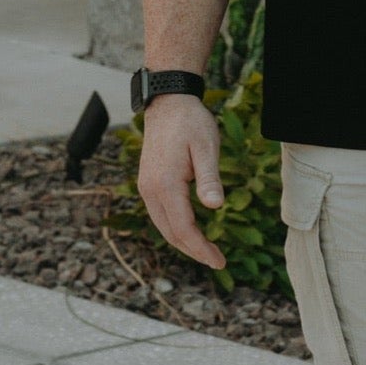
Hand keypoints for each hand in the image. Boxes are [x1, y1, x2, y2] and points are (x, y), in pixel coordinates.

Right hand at [136, 94, 227, 269]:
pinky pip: (160, 215)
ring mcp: (146, 187)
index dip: (201, 249)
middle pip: (171, 233)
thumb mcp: (207, 146)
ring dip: (183, 242)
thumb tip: (216, 206)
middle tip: (217, 261)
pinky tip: (190, 230)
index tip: (219, 262)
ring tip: (206, 251)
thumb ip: (210, 177)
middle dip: (193, 251)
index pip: (183, 229)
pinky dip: (175, 228)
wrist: (167, 102)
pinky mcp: (148, 182)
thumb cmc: (191, 122)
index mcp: (165, 184)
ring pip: (163, 226)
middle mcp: (150, 190)